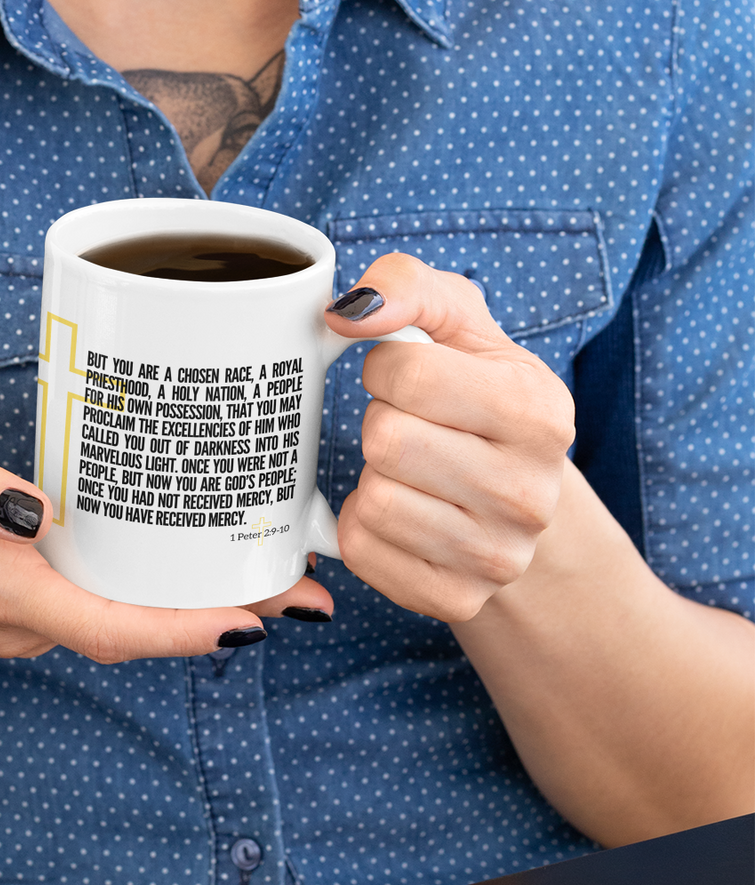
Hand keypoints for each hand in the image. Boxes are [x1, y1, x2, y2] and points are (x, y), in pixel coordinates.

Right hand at [0, 425, 330, 664]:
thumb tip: (32, 508)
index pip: (110, 627)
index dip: (186, 630)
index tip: (257, 622)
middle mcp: (22, 617)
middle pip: (138, 627)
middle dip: (220, 614)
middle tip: (305, 585)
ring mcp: (22, 611)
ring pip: (124, 614)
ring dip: (194, 598)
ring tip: (271, 561)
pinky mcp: (22, 590)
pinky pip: (101, 595)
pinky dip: (152, 580)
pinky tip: (185, 543)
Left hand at [327, 256, 574, 621]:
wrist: (518, 499)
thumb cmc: (477, 393)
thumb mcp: (459, 324)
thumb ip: (406, 285)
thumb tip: (346, 310)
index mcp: (538, 410)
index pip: (411, 373)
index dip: (385, 366)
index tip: (406, 375)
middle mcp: (530, 492)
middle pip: (388, 440)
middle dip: (380, 421)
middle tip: (410, 425)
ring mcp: (498, 557)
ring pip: (375, 501)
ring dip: (373, 476)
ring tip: (410, 469)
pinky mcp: (457, 599)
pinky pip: (362, 551)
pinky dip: (363, 525)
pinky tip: (402, 511)